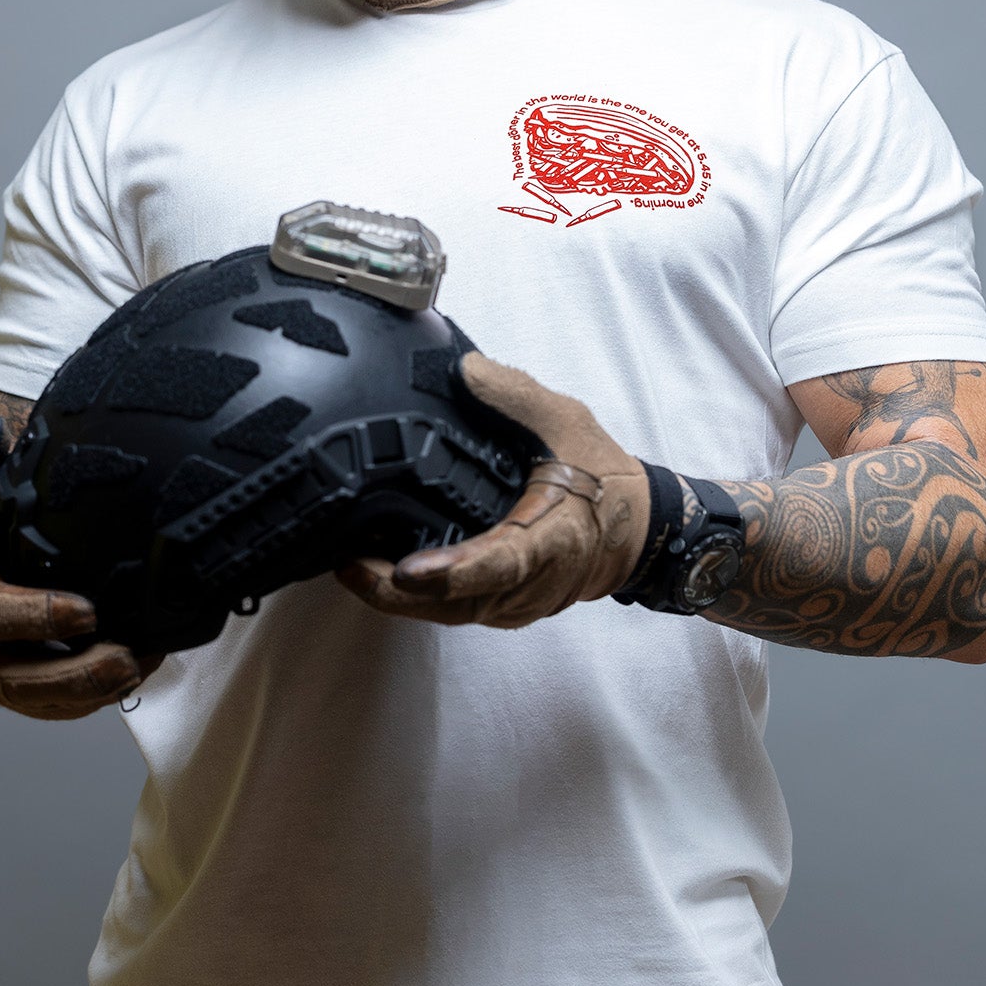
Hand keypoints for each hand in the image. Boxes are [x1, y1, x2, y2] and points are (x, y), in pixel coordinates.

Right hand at [0, 416, 162, 719]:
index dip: (37, 617)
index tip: (86, 611)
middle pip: (20, 678)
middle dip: (74, 674)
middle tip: (126, 657)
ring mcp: (5, 679)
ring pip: (45, 702)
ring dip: (94, 692)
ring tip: (142, 667)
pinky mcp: (33, 694)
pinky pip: (64, 707)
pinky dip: (101, 697)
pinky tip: (144, 670)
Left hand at [337, 352, 649, 628]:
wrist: (637, 530)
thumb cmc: (604, 479)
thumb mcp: (569, 423)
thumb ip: (516, 395)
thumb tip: (463, 370)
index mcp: (554, 537)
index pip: (501, 562)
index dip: (454, 571)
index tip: (408, 571)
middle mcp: (534, 582)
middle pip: (461, 603)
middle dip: (399, 595)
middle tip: (348, 566)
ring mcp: (519, 602)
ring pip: (453, 615)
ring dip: (400, 601)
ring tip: (351, 569)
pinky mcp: (506, 607)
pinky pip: (457, 612)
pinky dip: (418, 600)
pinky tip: (382, 577)